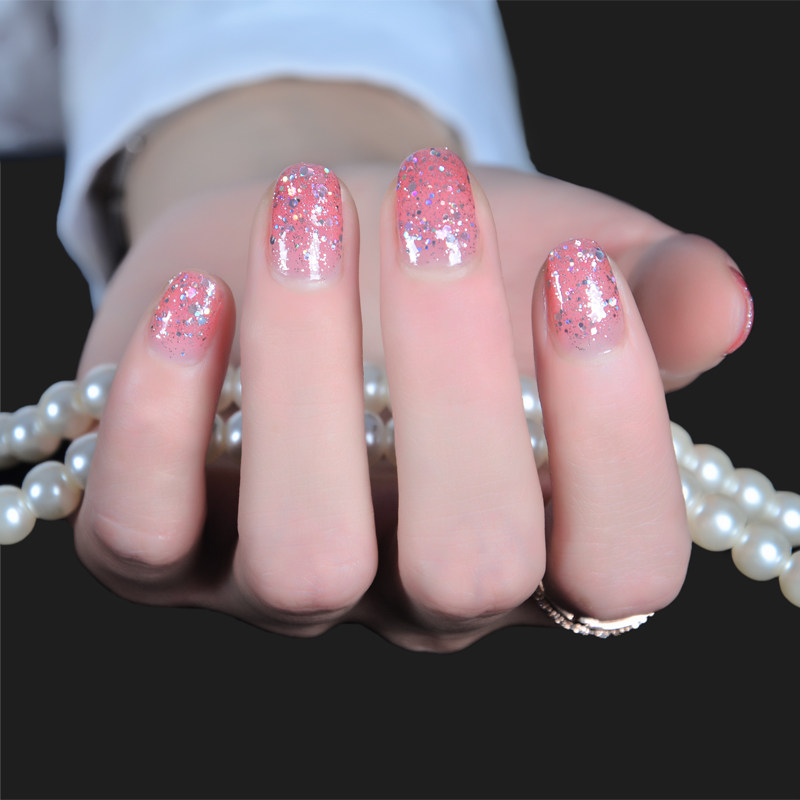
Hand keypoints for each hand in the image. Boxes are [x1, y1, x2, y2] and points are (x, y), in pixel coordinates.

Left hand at [73, 154, 751, 650]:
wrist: (303, 238)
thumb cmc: (445, 260)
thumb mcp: (561, 258)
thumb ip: (652, 295)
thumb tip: (718, 304)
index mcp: (542, 543)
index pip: (620, 566)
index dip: (618, 433)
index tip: (578, 276)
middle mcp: (419, 592)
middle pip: (469, 564)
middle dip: (458, 370)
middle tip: (433, 204)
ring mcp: (285, 587)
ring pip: (305, 561)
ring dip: (308, 376)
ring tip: (309, 220)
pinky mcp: (163, 550)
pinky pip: (145, 533)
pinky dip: (162, 415)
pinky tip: (194, 299)